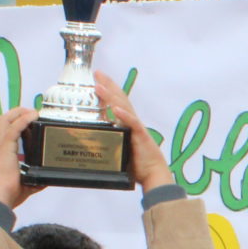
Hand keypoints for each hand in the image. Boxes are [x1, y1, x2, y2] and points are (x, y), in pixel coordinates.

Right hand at [0, 107, 39, 209]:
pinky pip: (14, 127)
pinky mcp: (4, 147)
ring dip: (20, 112)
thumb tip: (44, 180)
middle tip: (31, 112)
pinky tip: (34, 115)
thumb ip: (32, 179)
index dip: (14, 122)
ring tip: (33, 111)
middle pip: (2, 120)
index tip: (27, 121)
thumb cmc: (8, 194)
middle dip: (16, 112)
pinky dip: (24, 118)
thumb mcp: (23, 183)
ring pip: (5, 119)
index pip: (3, 131)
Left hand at [95, 72, 175, 192]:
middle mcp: (133, 123)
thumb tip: (93, 139)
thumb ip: (110, 141)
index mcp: (129, 125)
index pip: (119, 102)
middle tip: (98, 73)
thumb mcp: (120, 149)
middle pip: (121, 99)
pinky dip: (124, 115)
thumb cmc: (138, 166)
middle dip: (109, 85)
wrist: (154, 175)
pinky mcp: (141, 137)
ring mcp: (137, 129)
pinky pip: (133, 124)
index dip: (109, 90)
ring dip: (111, 96)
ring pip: (124, 108)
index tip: (98, 79)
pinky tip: (115, 108)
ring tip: (99, 86)